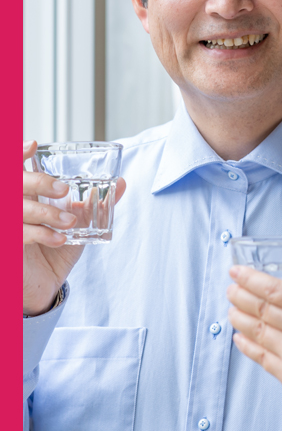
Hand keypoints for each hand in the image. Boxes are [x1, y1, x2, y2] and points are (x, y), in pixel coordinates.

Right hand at [23, 140, 125, 315]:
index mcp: (24, 196)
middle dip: (39, 183)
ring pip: (16, 208)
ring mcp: (8, 226)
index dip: (17, 153)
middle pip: (13, 184)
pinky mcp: (8, 245)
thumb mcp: (77, 224)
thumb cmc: (55, 250)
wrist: (43, 286)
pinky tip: (61, 238)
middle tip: (64, 190)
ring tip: (70, 222)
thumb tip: (121, 183)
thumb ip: (95, 203)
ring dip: (46, 213)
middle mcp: (12, 207)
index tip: (34, 144)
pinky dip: (41, 234)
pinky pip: (19, 234)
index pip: (14, 169)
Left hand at [227, 266, 281, 417]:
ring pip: (257, 332)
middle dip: (240, 295)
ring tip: (231, 309)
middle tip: (230, 288)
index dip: (249, 279)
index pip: (274, 289)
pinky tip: (239, 336)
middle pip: (261, 308)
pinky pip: (262, 358)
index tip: (236, 272)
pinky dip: (247, 345)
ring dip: (239, 318)